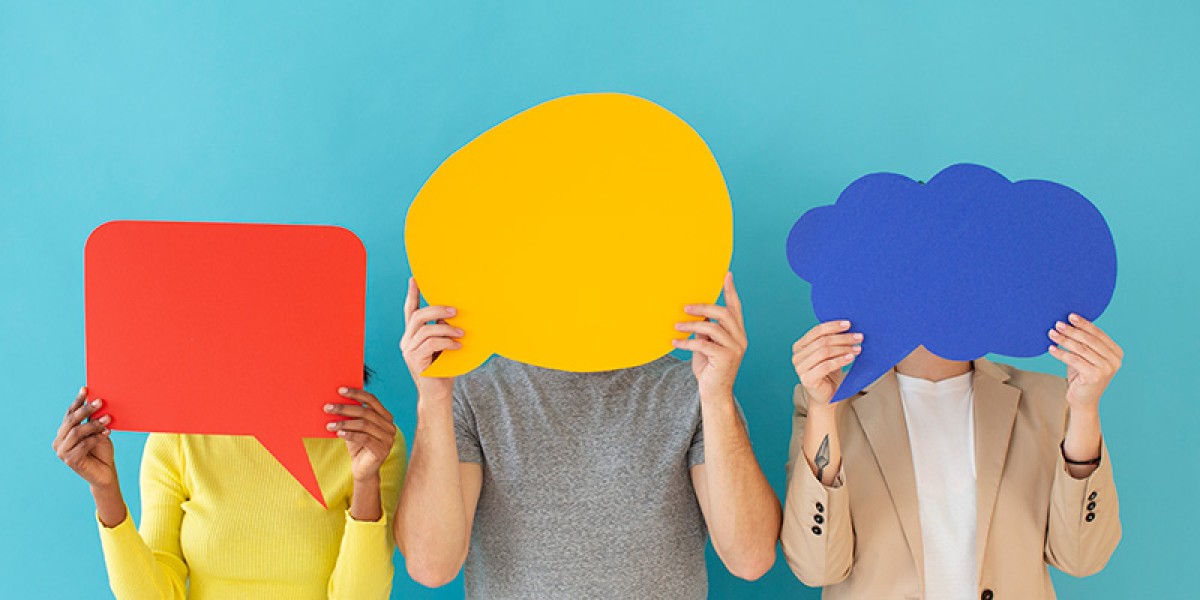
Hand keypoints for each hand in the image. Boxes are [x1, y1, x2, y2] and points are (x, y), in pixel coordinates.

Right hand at [52, 387, 117, 488]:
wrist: (105, 473)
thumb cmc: (102, 451)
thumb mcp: (98, 432)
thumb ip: (94, 421)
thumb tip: (97, 402)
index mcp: (64, 432)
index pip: (70, 413)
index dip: (78, 401)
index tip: (86, 389)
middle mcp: (59, 441)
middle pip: (71, 421)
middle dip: (86, 410)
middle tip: (101, 402)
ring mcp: (62, 452)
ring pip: (77, 432)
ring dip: (94, 424)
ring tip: (108, 419)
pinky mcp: (70, 460)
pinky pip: (83, 445)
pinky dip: (95, 438)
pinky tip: (106, 434)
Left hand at [326, 388, 396, 481]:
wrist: (363, 470)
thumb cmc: (358, 446)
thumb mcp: (354, 428)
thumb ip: (352, 416)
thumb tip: (335, 401)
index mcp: (386, 417)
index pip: (372, 399)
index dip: (356, 393)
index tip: (340, 390)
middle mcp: (390, 426)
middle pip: (366, 412)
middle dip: (345, 408)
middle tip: (327, 407)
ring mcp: (388, 439)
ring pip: (364, 425)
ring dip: (344, 423)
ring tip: (329, 424)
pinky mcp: (382, 450)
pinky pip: (364, 438)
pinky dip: (350, 434)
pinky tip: (338, 433)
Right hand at [400, 277, 461, 400]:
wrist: (439, 395)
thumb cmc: (445, 369)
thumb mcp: (446, 345)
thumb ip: (445, 330)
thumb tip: (455, 312)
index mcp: (413, 335)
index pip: (410, 310)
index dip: (412, 294)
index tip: (415, 278)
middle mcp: (407, 341)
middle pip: (417, 315)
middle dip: (437, 309)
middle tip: (455, 310)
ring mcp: (408, 350)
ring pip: (425, 328)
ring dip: (446, 328)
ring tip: (462, 333)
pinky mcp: (413, 360)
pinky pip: (430, 343)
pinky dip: (446, 341)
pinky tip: (458, 345)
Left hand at [672, 272, 747, 398]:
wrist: (714, 393)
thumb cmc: (709, 368)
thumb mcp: (706, 345)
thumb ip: (704, 330)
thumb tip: (694, 315)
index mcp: (737, 333)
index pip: (735, 308)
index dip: (731, 291)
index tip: (726, 275)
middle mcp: (740, 339)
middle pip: (724, 313)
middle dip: (703, 307)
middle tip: (685, 307)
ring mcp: (735, 349)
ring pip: (713, 327)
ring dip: (691, 325)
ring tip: (676, 326)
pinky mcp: (726, 358)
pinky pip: (703, 344)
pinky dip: (687, 342)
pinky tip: (675, 342)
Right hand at [791, 320, 861, 407]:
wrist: (827, 397)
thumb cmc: (829, 375)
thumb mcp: (830, 355)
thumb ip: (832, 341)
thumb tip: (848, 326)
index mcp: (800, 346)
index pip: (816, 331)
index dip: (833, 326)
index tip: (849, 324)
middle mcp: (797, 356)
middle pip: (822, 341)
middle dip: (843, 338)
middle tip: (859, 337)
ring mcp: (800, 368)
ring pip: (824, 351)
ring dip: (843, 348)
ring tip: (857, 348)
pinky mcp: (807, 379)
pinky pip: (825, 365)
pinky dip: (840, 360)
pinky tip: (850, 358)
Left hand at [1048, 313, 1122, 411]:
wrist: (1083, 400)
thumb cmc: (1082, 376)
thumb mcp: (1086, 357)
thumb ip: (1085, 343)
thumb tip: (1069, 322)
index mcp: (1116, 353)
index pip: (1099, 334)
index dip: (1084, 324)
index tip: (1071, 316)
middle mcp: (1114, 361)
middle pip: (1090, 340)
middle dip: (1072, 331)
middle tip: (1058, 324)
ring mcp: (1106, 369)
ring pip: (1081, 349)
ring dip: (1064, 340)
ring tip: (1051, 334)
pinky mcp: (1095, 376)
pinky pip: (1074, 360)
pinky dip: (1061, 353)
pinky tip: (1051, 349)